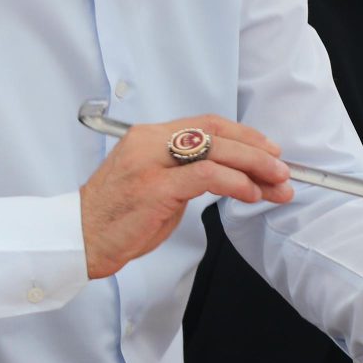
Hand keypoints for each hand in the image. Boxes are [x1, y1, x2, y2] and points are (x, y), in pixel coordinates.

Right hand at [80, 116, 292, 280]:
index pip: (207, 123)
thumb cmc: (117, 217)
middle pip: (216, 134)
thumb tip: (230, 174)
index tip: (269, 150)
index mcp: (148, 136)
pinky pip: (207, 176)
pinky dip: (235, 183)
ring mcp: (151, 163)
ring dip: (254, 167)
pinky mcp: (155, 188)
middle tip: (282, 169)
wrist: (79, 238)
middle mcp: (149, 142)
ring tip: (276, 184)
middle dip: (257, 151)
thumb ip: (185, 172)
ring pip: (216, 150)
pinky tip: (250, 194)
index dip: (244, 134)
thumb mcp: (153, 184)